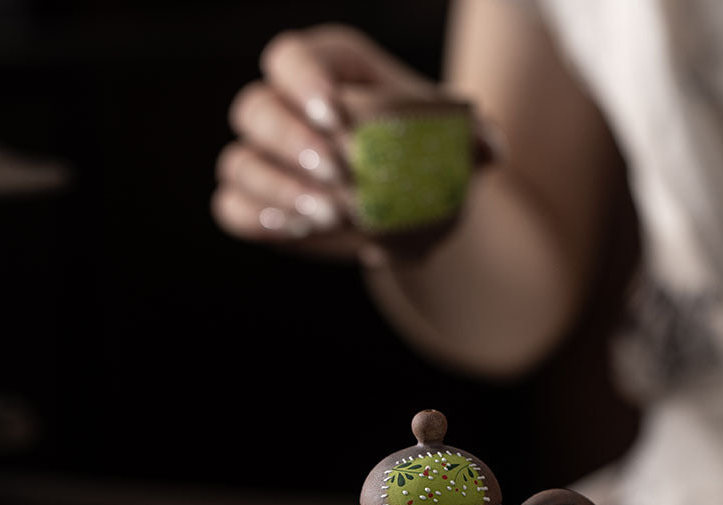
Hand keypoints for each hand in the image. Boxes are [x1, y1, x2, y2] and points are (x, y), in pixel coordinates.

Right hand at [212, 24, 466, 260]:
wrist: (409, 209)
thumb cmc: (429, 159)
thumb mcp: (458, 142)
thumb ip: (477, 137)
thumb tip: (489, 148)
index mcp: (325, 74)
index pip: (290, 57)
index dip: (303, 78)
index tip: (335, 112)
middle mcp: (285, 112)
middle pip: (254, 109)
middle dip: (290, 140)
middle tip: (336, 173)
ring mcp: (266, 162)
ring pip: (239, 163)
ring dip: (277, 189)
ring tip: (328, 214)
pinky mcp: (258, 206)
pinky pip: (232, 209)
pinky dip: (258, 219)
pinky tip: (298, 228)